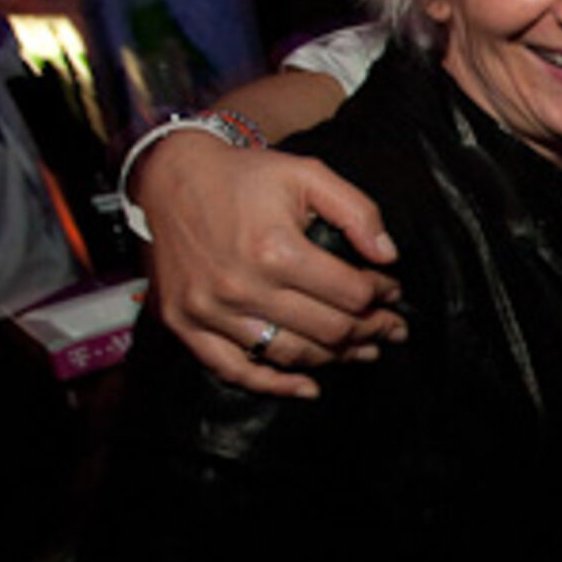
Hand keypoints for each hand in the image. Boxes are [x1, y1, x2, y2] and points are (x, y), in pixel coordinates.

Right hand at [136, 131, 405, 397]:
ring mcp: (210, 311)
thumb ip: (356, 211)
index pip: (351, 293)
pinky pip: (234, 370)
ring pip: (291, 354)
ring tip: (364, 351)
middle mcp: (242, 287)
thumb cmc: (243, 176)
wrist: (169, 179)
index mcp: (275, 250)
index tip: (392, 292)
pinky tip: (308, 387)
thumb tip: (388, 255)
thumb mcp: (307, 174)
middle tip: (391, 328)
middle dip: (370, 330)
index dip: (382, 295)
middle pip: (328, 330)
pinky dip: (274, 385)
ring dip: (335, 358)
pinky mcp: (185, 324)